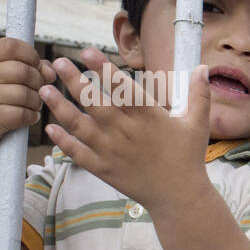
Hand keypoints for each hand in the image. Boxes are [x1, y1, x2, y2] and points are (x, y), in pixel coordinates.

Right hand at [0, 37, 55, 153]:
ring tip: (31, 105)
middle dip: (39, 83)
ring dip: (36, 102)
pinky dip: (32, 116)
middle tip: (37, 91)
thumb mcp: (12, 76)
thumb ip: (33, 66)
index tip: (36, 66)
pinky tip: (27, 116)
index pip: (12, 46)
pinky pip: (24, 113)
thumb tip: (50, 70)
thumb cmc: (2, 98)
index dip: (31, 55)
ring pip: (26, 94)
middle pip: (24, 71)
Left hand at [41, 49, 211, 212]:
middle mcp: (128, 132)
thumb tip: (203, 68)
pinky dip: (63, 140)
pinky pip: (78, 153)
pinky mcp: (104, 170)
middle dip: (73, 79)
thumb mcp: (198, 125)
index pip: (122, 87)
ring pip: (80, 125)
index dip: (103, 68)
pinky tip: (50, 127)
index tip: (86, 51)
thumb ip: (199, 95)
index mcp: (150, 118)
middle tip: (57, 62)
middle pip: (94, 102)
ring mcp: (113, 152)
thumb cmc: (188, 158)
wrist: (180, 197)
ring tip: (45, 89)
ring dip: (60, 106)